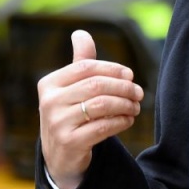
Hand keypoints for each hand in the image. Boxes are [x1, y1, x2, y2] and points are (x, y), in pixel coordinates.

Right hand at [38, 29, 144, 188]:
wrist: (59, 156)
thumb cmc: (70, 114)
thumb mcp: (70, 88)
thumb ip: (79, 62)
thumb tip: (81, 33)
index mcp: (49, 83)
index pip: (87, 67)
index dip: (113, 69)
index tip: (130, 75)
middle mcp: (49, 102)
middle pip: (97, 85)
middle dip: (123, 87)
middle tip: (138, 92)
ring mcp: (57, 123)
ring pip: (102, 105)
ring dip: (125, 104)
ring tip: (136, 106)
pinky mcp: (69, 142)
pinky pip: (103, 127)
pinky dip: (121, 122)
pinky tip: (128, 120)